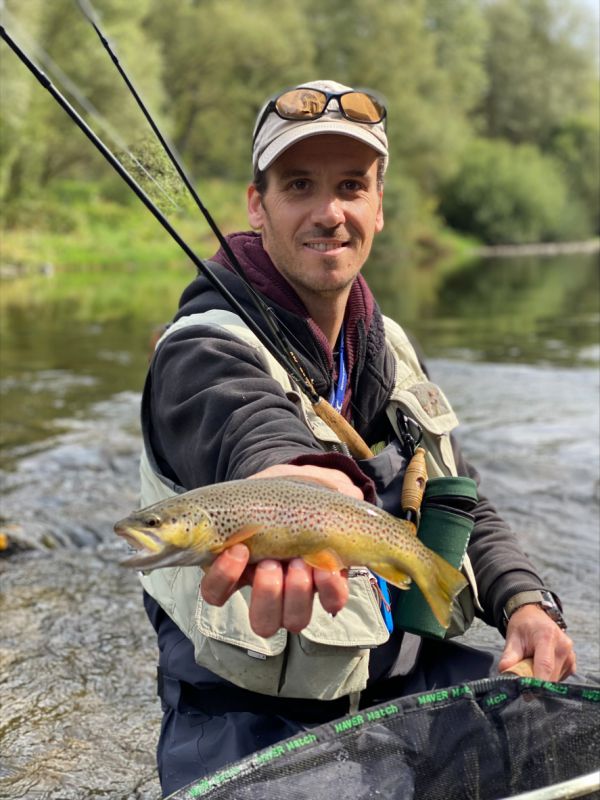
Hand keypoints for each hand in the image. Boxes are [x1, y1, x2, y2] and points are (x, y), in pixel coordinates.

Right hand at [199, 464, 360, 636]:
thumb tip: (220, 510)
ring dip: (296, 593)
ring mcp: (301, 593)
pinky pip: (331, 603)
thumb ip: (238, 506)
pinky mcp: (331, 588)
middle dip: (268, 594)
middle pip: (262, 622)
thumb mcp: (255, 494)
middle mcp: (270, 590)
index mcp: (241, 568)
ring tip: (299, 562)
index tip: (239, 550)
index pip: (215, 593)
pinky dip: (329, 588)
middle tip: (272, 563)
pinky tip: (327, 566)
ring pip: (294, 621)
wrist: (318, 488)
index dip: (224, 579)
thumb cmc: (279, 495)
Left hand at [498, 604, 575, 680]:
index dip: (536, 682)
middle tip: (522, 682)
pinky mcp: (572, 663)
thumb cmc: (523, 626)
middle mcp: (563, 646)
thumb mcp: (512, 638)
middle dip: (536, 683)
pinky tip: (541, 666)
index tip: (526, 693)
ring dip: (542, 680)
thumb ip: (509, 656)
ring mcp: (570, 655)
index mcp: (547, 636)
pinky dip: (548, 677)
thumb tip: (504, 673)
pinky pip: (559, 678)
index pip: (545, 665)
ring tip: (532, 666)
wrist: (535, 616)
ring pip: (555, 680)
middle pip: (550, 676)